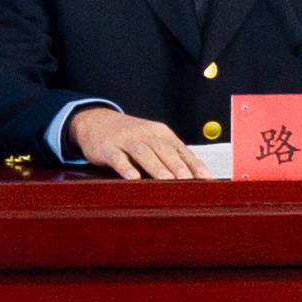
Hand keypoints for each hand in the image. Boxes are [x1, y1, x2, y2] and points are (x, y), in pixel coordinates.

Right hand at [70, 108, 205, 179]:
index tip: (205, 177)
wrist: (95, 121)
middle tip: (188, 180)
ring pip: (143, 153)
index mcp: (160, 133)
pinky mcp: (108, 148)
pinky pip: (118, 158)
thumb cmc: (130, 136)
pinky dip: (125, 167)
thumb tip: (194, 177)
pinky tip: (132, 178)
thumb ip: (169, 155)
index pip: (181, 149)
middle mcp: (145, 134)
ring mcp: (125, 140)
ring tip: (167, 180)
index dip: (193, 163)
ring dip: (156, 167)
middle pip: (164, 150)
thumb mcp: (151, 139)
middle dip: (177, 166)